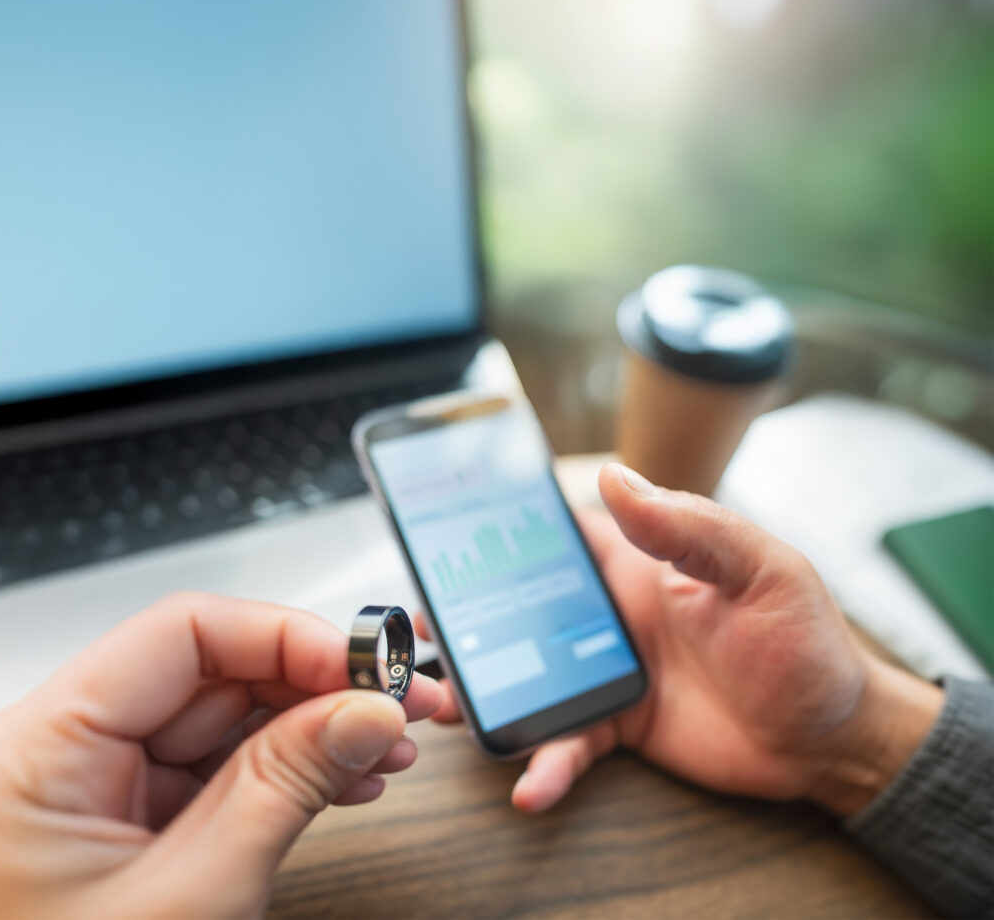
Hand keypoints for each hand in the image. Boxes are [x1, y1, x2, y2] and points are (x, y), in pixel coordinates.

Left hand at [0, 592, 441, 917]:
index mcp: (40, 748)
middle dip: (319, 686)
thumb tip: (365, 712)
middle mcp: (62, 751)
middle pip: (214, 673)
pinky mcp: (126, 821)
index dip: (286, 637)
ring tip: (387, 749)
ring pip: (226, 722)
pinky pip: (217, 770)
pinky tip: (342, 780)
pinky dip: (285, 773)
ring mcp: (96, 788)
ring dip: (315, 732)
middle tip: (400, 703)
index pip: (183, 634)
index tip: (366, 668)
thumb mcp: (192, 900)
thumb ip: (284, 789)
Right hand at [422, 463, 942, 816]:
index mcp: (645, 562)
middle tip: (430, 620)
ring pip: (533, 671)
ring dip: (492, 684)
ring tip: (451, 701)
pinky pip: (569, 740)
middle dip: (477, 609)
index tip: (457, 526)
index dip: (515, 525)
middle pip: (530, 603)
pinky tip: (530, 784)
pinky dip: (546, 761)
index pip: (567, 531)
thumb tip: (615, 478)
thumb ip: (690, 527)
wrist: (831, 741)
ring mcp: (613, 669)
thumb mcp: (761, 570)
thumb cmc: (806, 643)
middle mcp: (616, 612)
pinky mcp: (621, 724)